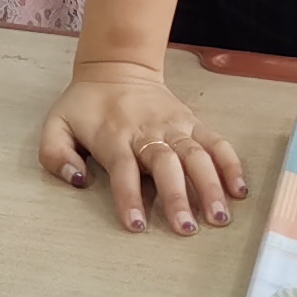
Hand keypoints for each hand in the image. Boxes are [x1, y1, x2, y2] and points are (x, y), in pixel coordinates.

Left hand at [37, 60, 243, 235]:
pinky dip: (230, 164)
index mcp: (113, 136)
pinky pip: (216, 142)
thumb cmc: (86, 105)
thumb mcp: (56, 124)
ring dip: (210, 186)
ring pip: (196, 155)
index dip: (129, 198)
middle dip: (177, 197)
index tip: (137, 225)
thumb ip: (56, 155)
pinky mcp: (193, 122)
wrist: (116, 67)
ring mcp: (174, 126)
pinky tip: (240, 190)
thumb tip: (79, 181)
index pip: (123, 169)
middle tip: (187, 229)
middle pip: (165, 164)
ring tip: (220, 216)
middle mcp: (147, 131)